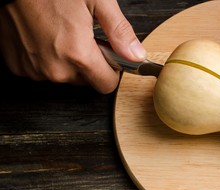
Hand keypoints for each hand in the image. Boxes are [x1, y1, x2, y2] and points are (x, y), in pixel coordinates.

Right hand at [0, 0, 145, 93]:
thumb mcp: (97, 1)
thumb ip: (119, 32)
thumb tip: (136, 55)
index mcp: (78, 55)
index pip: (107, 85)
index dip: (112, 71)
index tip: (109, 57)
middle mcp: (55, 69)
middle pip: (86, 81)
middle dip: (89, 64)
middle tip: (83, 37)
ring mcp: (34, 69)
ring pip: (64, 76)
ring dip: (67, 61)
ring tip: (61, 33)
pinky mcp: (18, 65)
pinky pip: (42, 71)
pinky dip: (47, 58)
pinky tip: (44, 37)